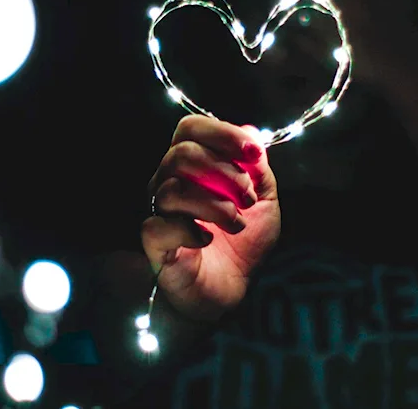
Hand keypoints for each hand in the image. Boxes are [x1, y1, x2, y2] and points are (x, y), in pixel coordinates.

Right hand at [142, 115, 279, 320]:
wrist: (235, 290)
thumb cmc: (244, 242)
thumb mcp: (264, 199)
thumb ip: (256, 166)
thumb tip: (248, 130)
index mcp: (192, 165)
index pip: (191, 128)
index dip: (222, 134)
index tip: (254, 154)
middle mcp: (168, 181)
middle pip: (182, 153)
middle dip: (225, 173)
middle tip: (247, 199)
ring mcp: (158, 211)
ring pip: (174, 189)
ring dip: (216, 205)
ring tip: (236, 224)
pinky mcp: (154, 244)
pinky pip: (160, 226)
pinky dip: (190, 231)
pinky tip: (207, 240)